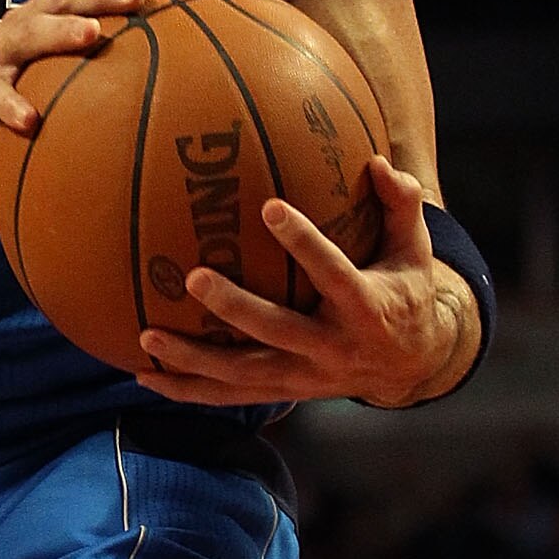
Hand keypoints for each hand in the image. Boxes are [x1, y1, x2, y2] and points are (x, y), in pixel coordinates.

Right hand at [0, 0, 160, 173]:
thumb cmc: (31, 86)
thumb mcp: (68, 57)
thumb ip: (112, 43)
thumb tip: (184, 47)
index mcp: (54, 5)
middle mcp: (28, 18)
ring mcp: (2, 52)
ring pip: (31, 31)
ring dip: (62, 31)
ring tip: (91, 35)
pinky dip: (13, 105)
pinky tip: (31, 120)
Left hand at [136, 160, 473, 409]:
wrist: (412, 365)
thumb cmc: (405, 293)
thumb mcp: (414, 251)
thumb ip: (401, 205)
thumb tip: (380, 160)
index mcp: (366, 309)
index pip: (334, 274)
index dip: (305, 243)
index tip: (270, 207)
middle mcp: (332, 349)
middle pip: (277, 331)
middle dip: (234, 308)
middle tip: (192, 276)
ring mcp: (304, 378)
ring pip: (243, 374)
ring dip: (193, 359)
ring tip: (147, 336)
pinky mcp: (283, 394)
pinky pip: (229, 397)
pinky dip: (186, 390)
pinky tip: (144, 376)